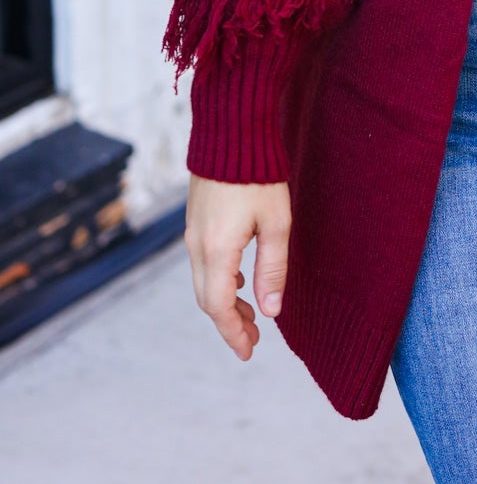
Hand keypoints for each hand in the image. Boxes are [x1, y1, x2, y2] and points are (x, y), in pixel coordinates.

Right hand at [184, 172, 291, 361]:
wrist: (231, 132)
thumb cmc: (258, 175)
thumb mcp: (276, 223)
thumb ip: (272, 268)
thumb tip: (270, 311)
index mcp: (217, 250)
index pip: (219, 307)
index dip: (234, 334)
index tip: (249, 352)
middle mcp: (197, 246)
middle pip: (208, 299)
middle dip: (230, 323)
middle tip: (254, 339)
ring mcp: (192, 233)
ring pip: (204, 282)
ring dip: (225, 302)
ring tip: (252, 314)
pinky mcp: (195, 221)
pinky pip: (203, 263)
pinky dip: (220, 281)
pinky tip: (240, 279)